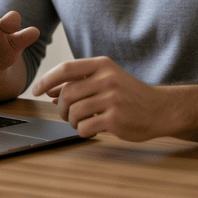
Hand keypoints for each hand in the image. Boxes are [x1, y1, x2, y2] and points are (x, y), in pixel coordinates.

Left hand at [31, 57, 181, 140]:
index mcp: (102, 66)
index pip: (66, 69)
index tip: (36, 90)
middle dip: (60, 107)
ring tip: (79, 122)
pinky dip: (81, 131)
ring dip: (70, 121)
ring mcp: (112, 99)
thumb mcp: (107, 80)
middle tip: (65, 114)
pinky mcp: (116, 119)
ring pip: (74, 111)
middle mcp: (107, 79)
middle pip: (67, 93)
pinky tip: (90, 130)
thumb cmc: (129, 95)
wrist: (161, 109)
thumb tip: (49, 91)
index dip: (46, 79)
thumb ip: (81, 83)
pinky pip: (85, 127)